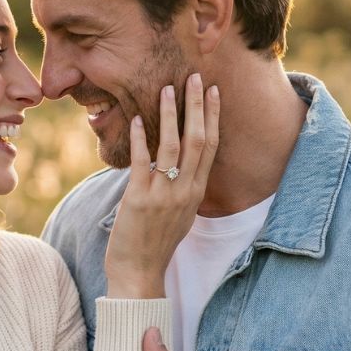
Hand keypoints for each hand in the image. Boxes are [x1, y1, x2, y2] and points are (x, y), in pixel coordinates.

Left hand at [104, 73, 220, 297]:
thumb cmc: (155, 243)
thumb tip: (181, 163)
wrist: (139, 273)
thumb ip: (184, 188)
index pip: (211, 146)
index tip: (214, 91)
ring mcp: (164, 195)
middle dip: (198, 106)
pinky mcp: (139, 200)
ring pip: (173, 146)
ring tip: (167, 89)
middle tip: (196, 78)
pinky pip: (142, 163)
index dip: (213, 116)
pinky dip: (140, 139)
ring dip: (170, 115)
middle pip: (198, 140)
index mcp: (197, 192)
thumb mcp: (180, 214)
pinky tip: (137, 120)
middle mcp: (185, 191)